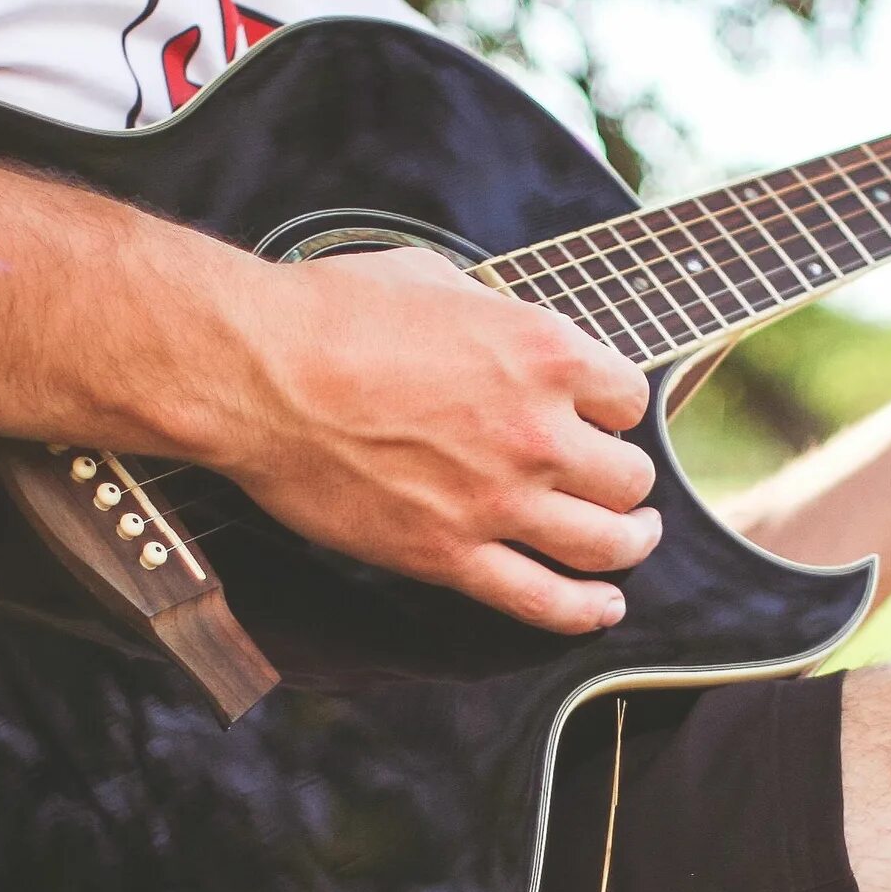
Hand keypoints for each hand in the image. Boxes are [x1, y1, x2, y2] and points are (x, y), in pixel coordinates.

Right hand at [213, 247, 659, 632]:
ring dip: (630, 544)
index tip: (598, 416)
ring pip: (606, 544)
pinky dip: (585, 611)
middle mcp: (538, 432)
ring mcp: (498, 501)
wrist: (259, 374)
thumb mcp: (435, 280)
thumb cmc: (333, 313)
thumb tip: (508, 330)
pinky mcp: (450, 555)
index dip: (616, 408)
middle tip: (613, 481)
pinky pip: (545, 600)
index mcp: (543, 353)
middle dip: (626, 478)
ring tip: (630, 540)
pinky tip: (603, 607)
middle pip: (629, 476)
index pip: (630, 397)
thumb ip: (493, 314)